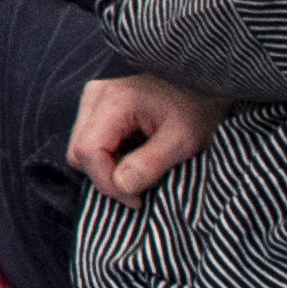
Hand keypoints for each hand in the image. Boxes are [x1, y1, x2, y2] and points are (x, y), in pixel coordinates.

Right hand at [67, 74, 228, 205]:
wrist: (207, 87)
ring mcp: (94, 98)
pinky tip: (133, 158)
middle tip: (139, 189)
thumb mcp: (182, 141)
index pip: (88, 151)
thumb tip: (120, 185)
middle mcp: (96, 94)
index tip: (137, 199)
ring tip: (139, 172)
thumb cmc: (199, 110)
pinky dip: (108, 159)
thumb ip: (149, 164)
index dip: (107, 183)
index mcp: (114, 99)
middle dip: (106, 178)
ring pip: (81, 149)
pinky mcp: (98, 106)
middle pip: (79, 152)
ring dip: (106, 169)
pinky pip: (89, 142)